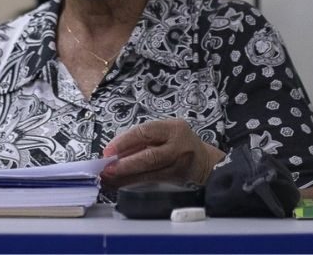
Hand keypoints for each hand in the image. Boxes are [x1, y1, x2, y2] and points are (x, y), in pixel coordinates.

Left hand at [100, 119, 225, 189]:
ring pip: (150, 173)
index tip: (108, 151)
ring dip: (126, 177)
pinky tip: (120, 184)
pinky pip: (151, 182)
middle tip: (107, 168)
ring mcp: (179, 166)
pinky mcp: (176, 181)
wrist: (204, 162)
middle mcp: (178, 147)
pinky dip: (133, 183)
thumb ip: (142, 139)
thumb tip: (114, 152)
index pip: (145, 132)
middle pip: (149, 156)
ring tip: (109, 178)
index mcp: (174, 129)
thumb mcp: (165, 132)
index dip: (124, 142)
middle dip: (125, 164)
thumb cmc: (179, 143)